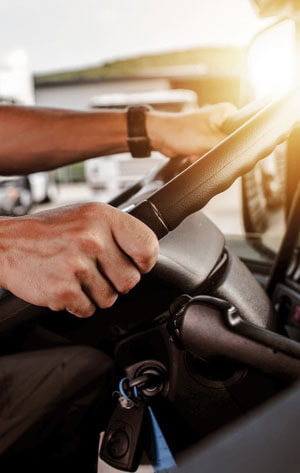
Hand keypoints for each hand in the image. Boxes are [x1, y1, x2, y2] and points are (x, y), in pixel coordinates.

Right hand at [0, 203, 157, 316]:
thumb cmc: (49, 231)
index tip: (137, 264)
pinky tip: (65, 286)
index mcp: (102, 216)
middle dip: (116, 282)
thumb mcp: (86, 216)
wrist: (7, 243)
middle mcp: (91, 238)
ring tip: (76, 276)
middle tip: (96, 271)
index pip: (147, 246)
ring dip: (95, 294)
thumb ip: (117, 232)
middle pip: (130, 280)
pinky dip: (77, 304)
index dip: (144, 261)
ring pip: (109, 298)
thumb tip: (146, 255)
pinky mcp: (63, 289)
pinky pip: (88, 310)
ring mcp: (76, 265)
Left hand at [147, 102, 235, 158]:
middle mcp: (220, 119)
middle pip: (229, 141)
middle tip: (206, 149)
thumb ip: (228, 144)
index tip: (223, 147)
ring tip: (196, 151)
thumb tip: (242, 150)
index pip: (242, 128)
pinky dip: (201, 155)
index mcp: (225, 112)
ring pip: (218, 149)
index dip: (234, 141)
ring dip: (206, 154)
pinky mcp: (203, 139)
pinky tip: (192, 154)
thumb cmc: (180, 132)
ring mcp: (211, 129)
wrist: (160, 136)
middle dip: (216, 150)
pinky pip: (208, 152)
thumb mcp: (209, 140)